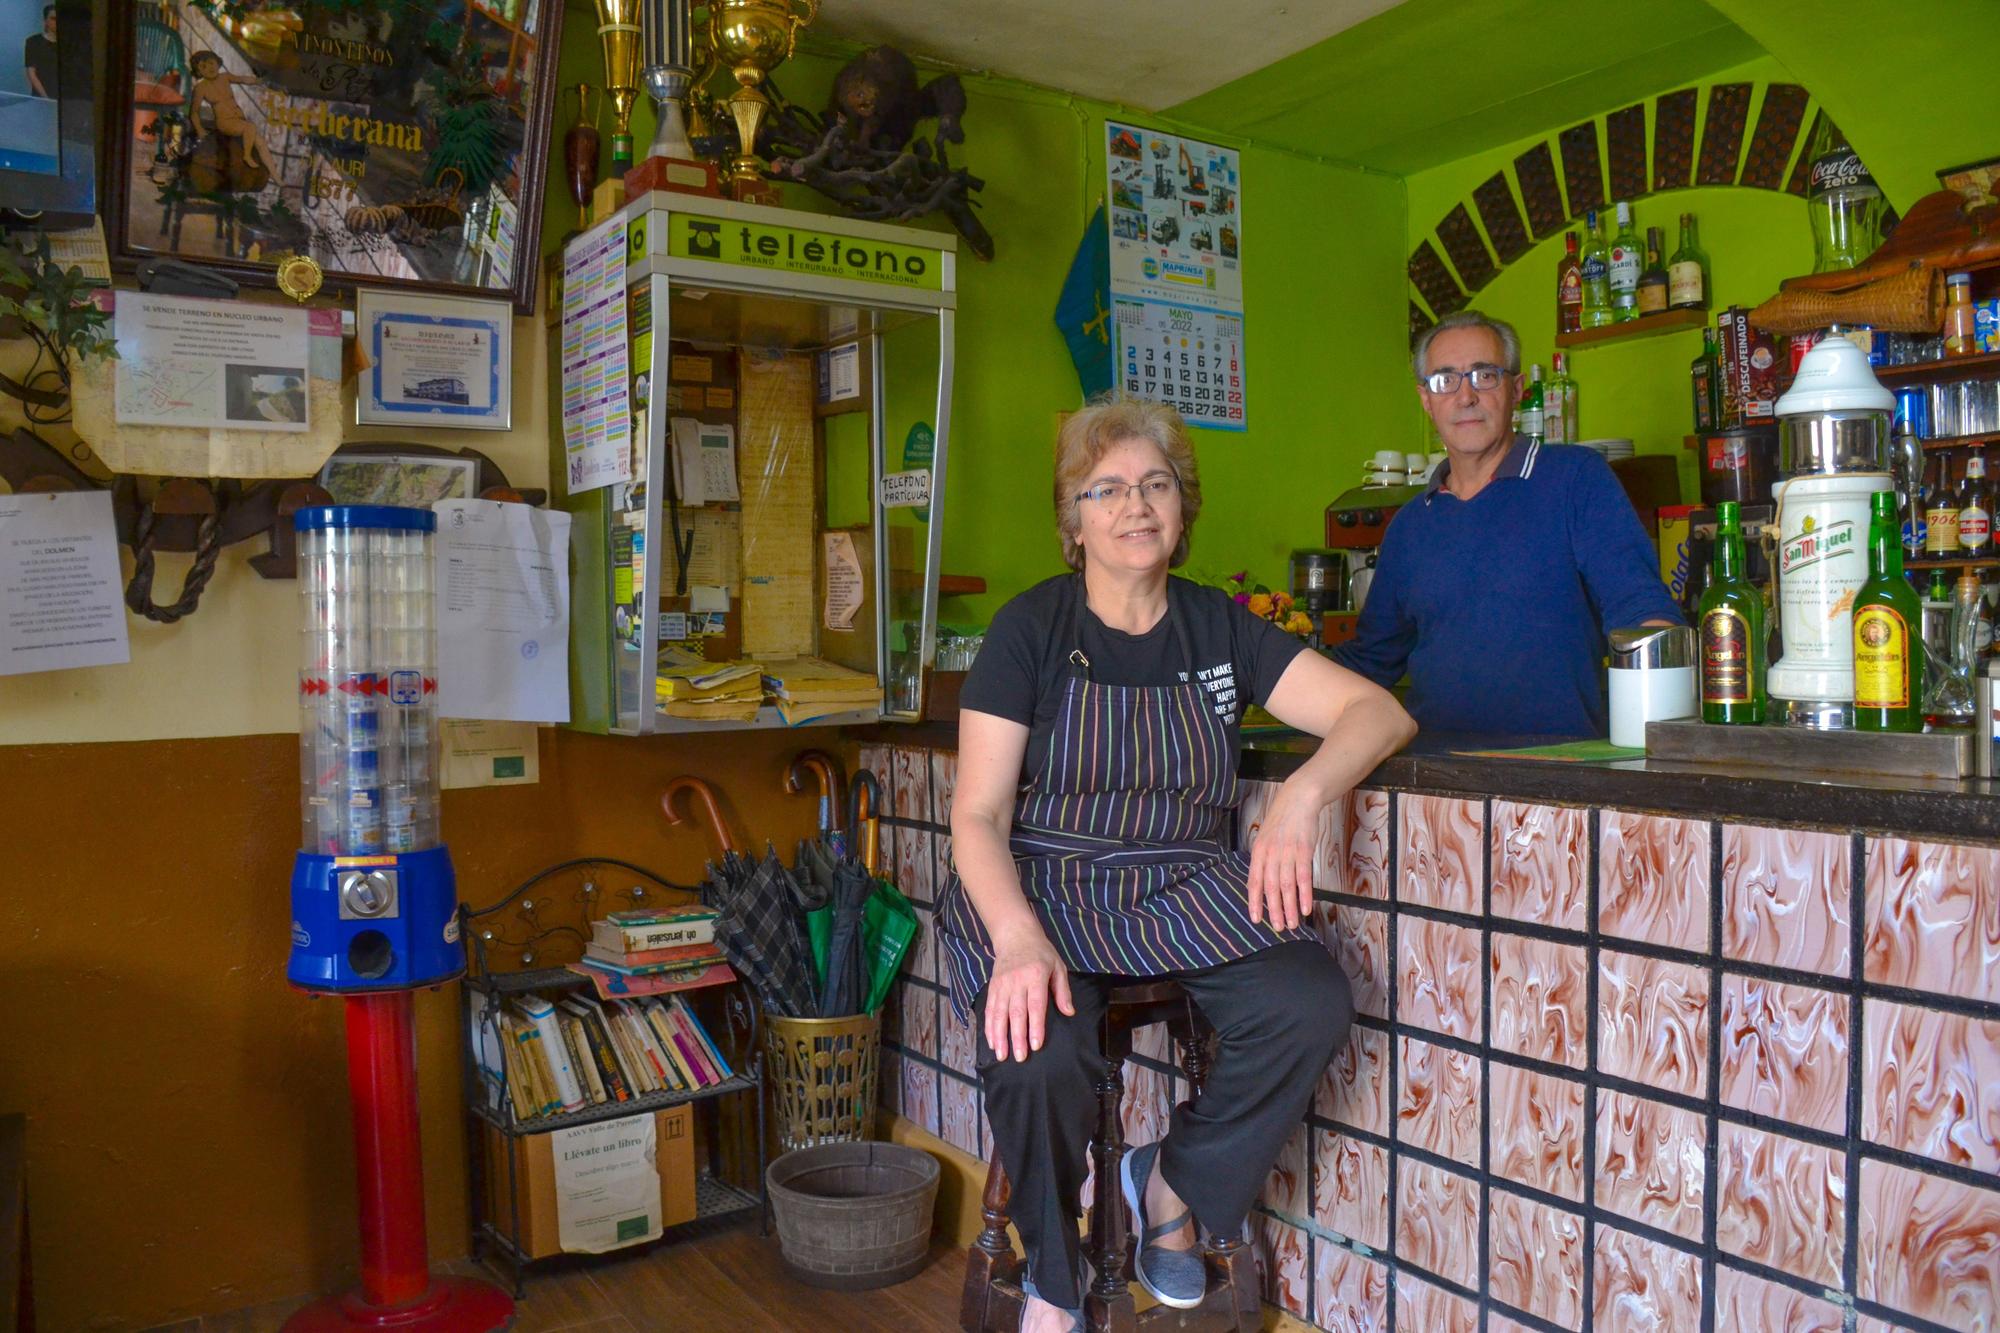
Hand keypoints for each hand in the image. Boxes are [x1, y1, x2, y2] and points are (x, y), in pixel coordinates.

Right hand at [984, 925, 1073, 1061]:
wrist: (1015, 935)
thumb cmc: (1041, 952)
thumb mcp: (1058, 967)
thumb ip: (1063, 991)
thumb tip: (1069, 1012)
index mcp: (1035, 976)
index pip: (1035, 1005)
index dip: (1035, 1026)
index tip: (1036, 1045)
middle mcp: (1016, 981)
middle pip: (1015, 1013)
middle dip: (1017, 1037)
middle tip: (1020, 1057)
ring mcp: (1002, 984)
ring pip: (999, 1013)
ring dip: (999, 1036)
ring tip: (1002, 1055)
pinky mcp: (992, 986)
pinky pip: (989, 1009)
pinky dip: (989, 1026)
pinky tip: (992, 1041)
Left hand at [1247, 776, 1328, 930]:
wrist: (1298, 800)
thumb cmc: (1282, 821)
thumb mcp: (1266, 838)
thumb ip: (1264, 859)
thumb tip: (1263, 883)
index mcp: (1258, 852)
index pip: (1254, 881)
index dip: (1254, 902)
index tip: (1256, 919)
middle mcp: (1270, 854)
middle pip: (1270, 888)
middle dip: (1274, 910)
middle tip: (1278, 928)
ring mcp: (1287, 852)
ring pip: (1287, 886)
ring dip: (1289, 907)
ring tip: (1292, 923)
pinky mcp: (1303, 850)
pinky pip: (1303, 877)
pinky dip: (1304, 895)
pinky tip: (1305, 908)